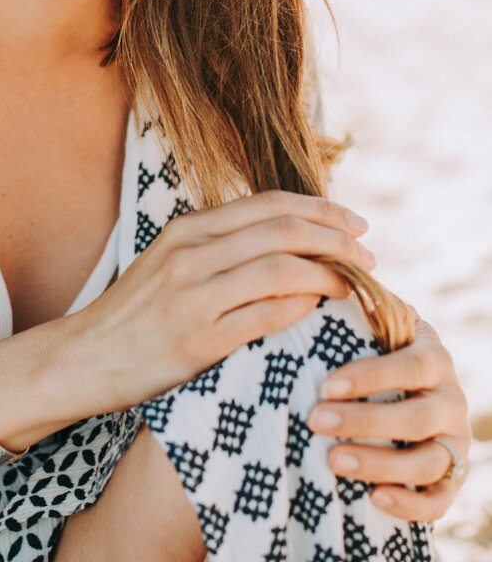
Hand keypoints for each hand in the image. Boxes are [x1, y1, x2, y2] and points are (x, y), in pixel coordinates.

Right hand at [71, 190, 374, 413]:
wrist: (84, 356)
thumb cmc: (136, 314)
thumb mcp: (169, 263)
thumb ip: (217, 247)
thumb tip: (281, 239)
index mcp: (187, 230)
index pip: (267, 205)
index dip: (320, 210)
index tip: (356, 224)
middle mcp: (190, 253)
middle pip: (281, 229)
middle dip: (336, 239)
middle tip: (368, 255)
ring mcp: (192, 295)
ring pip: (279, 268)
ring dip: (327, 273)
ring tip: (354, 285)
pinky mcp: (196, 339)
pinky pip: (263, 315)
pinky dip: (299, 307)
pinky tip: (318, 310)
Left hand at [309, 317, 468, 520]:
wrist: (407, 391)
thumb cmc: (375, 348)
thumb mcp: (375, 321)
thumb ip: (359, 301)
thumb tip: (324, 267)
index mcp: (433, 356)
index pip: (411, 366)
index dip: (372, 377)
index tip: (326, 385)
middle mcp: (451, 400)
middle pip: (417, 417)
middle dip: (365, 421)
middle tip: (315, 421)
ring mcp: (454, 442)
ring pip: (427, 461)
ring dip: (380, 464)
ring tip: (333, 460)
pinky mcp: (451, 480)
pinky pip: (439, 500)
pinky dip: (410, 504)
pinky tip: (373, 498)